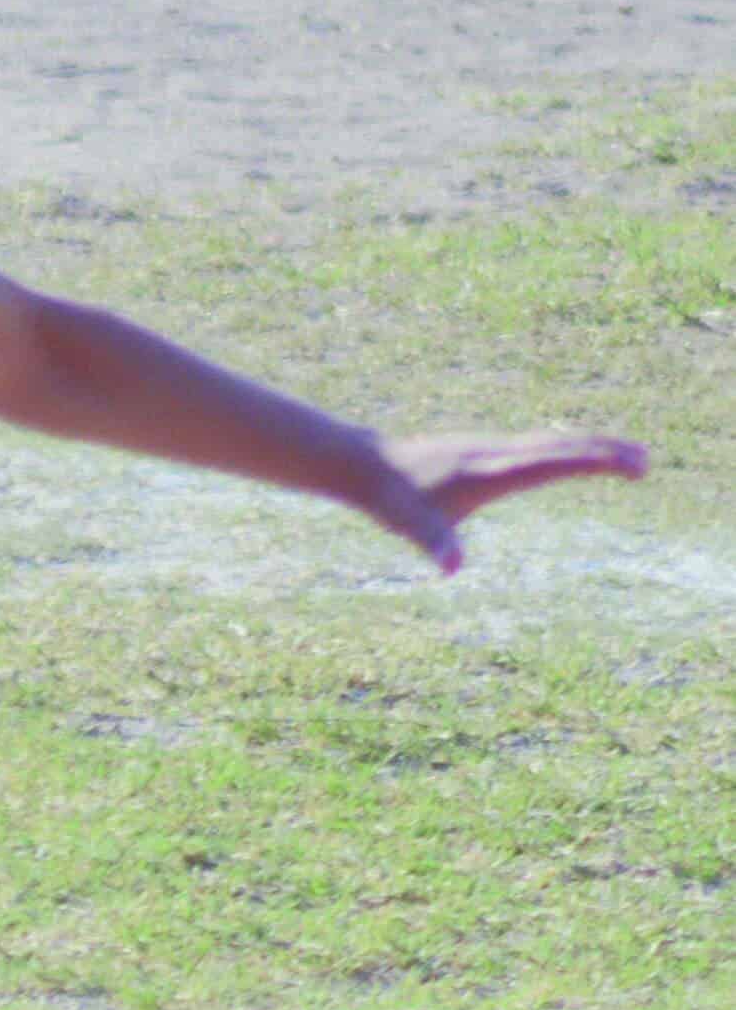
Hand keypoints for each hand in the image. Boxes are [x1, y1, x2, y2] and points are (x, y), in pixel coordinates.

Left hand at [346, 428, 645, 575]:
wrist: (363, 464)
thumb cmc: (390, 497)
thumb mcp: (410, 523)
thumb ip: (434, 542)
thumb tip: (450, 567)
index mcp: (489, 471)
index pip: (552, 462)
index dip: (593, 461)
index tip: (630, 464)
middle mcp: (495, 453)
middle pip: (559, 446)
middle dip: (604, 452)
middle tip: (645, 461)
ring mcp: (490, 448)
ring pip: (549, 442)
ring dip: (588, 446)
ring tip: (626, 455)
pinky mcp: (484, 450)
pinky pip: (535, 446)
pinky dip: (565, 447)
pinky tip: (574, 453)